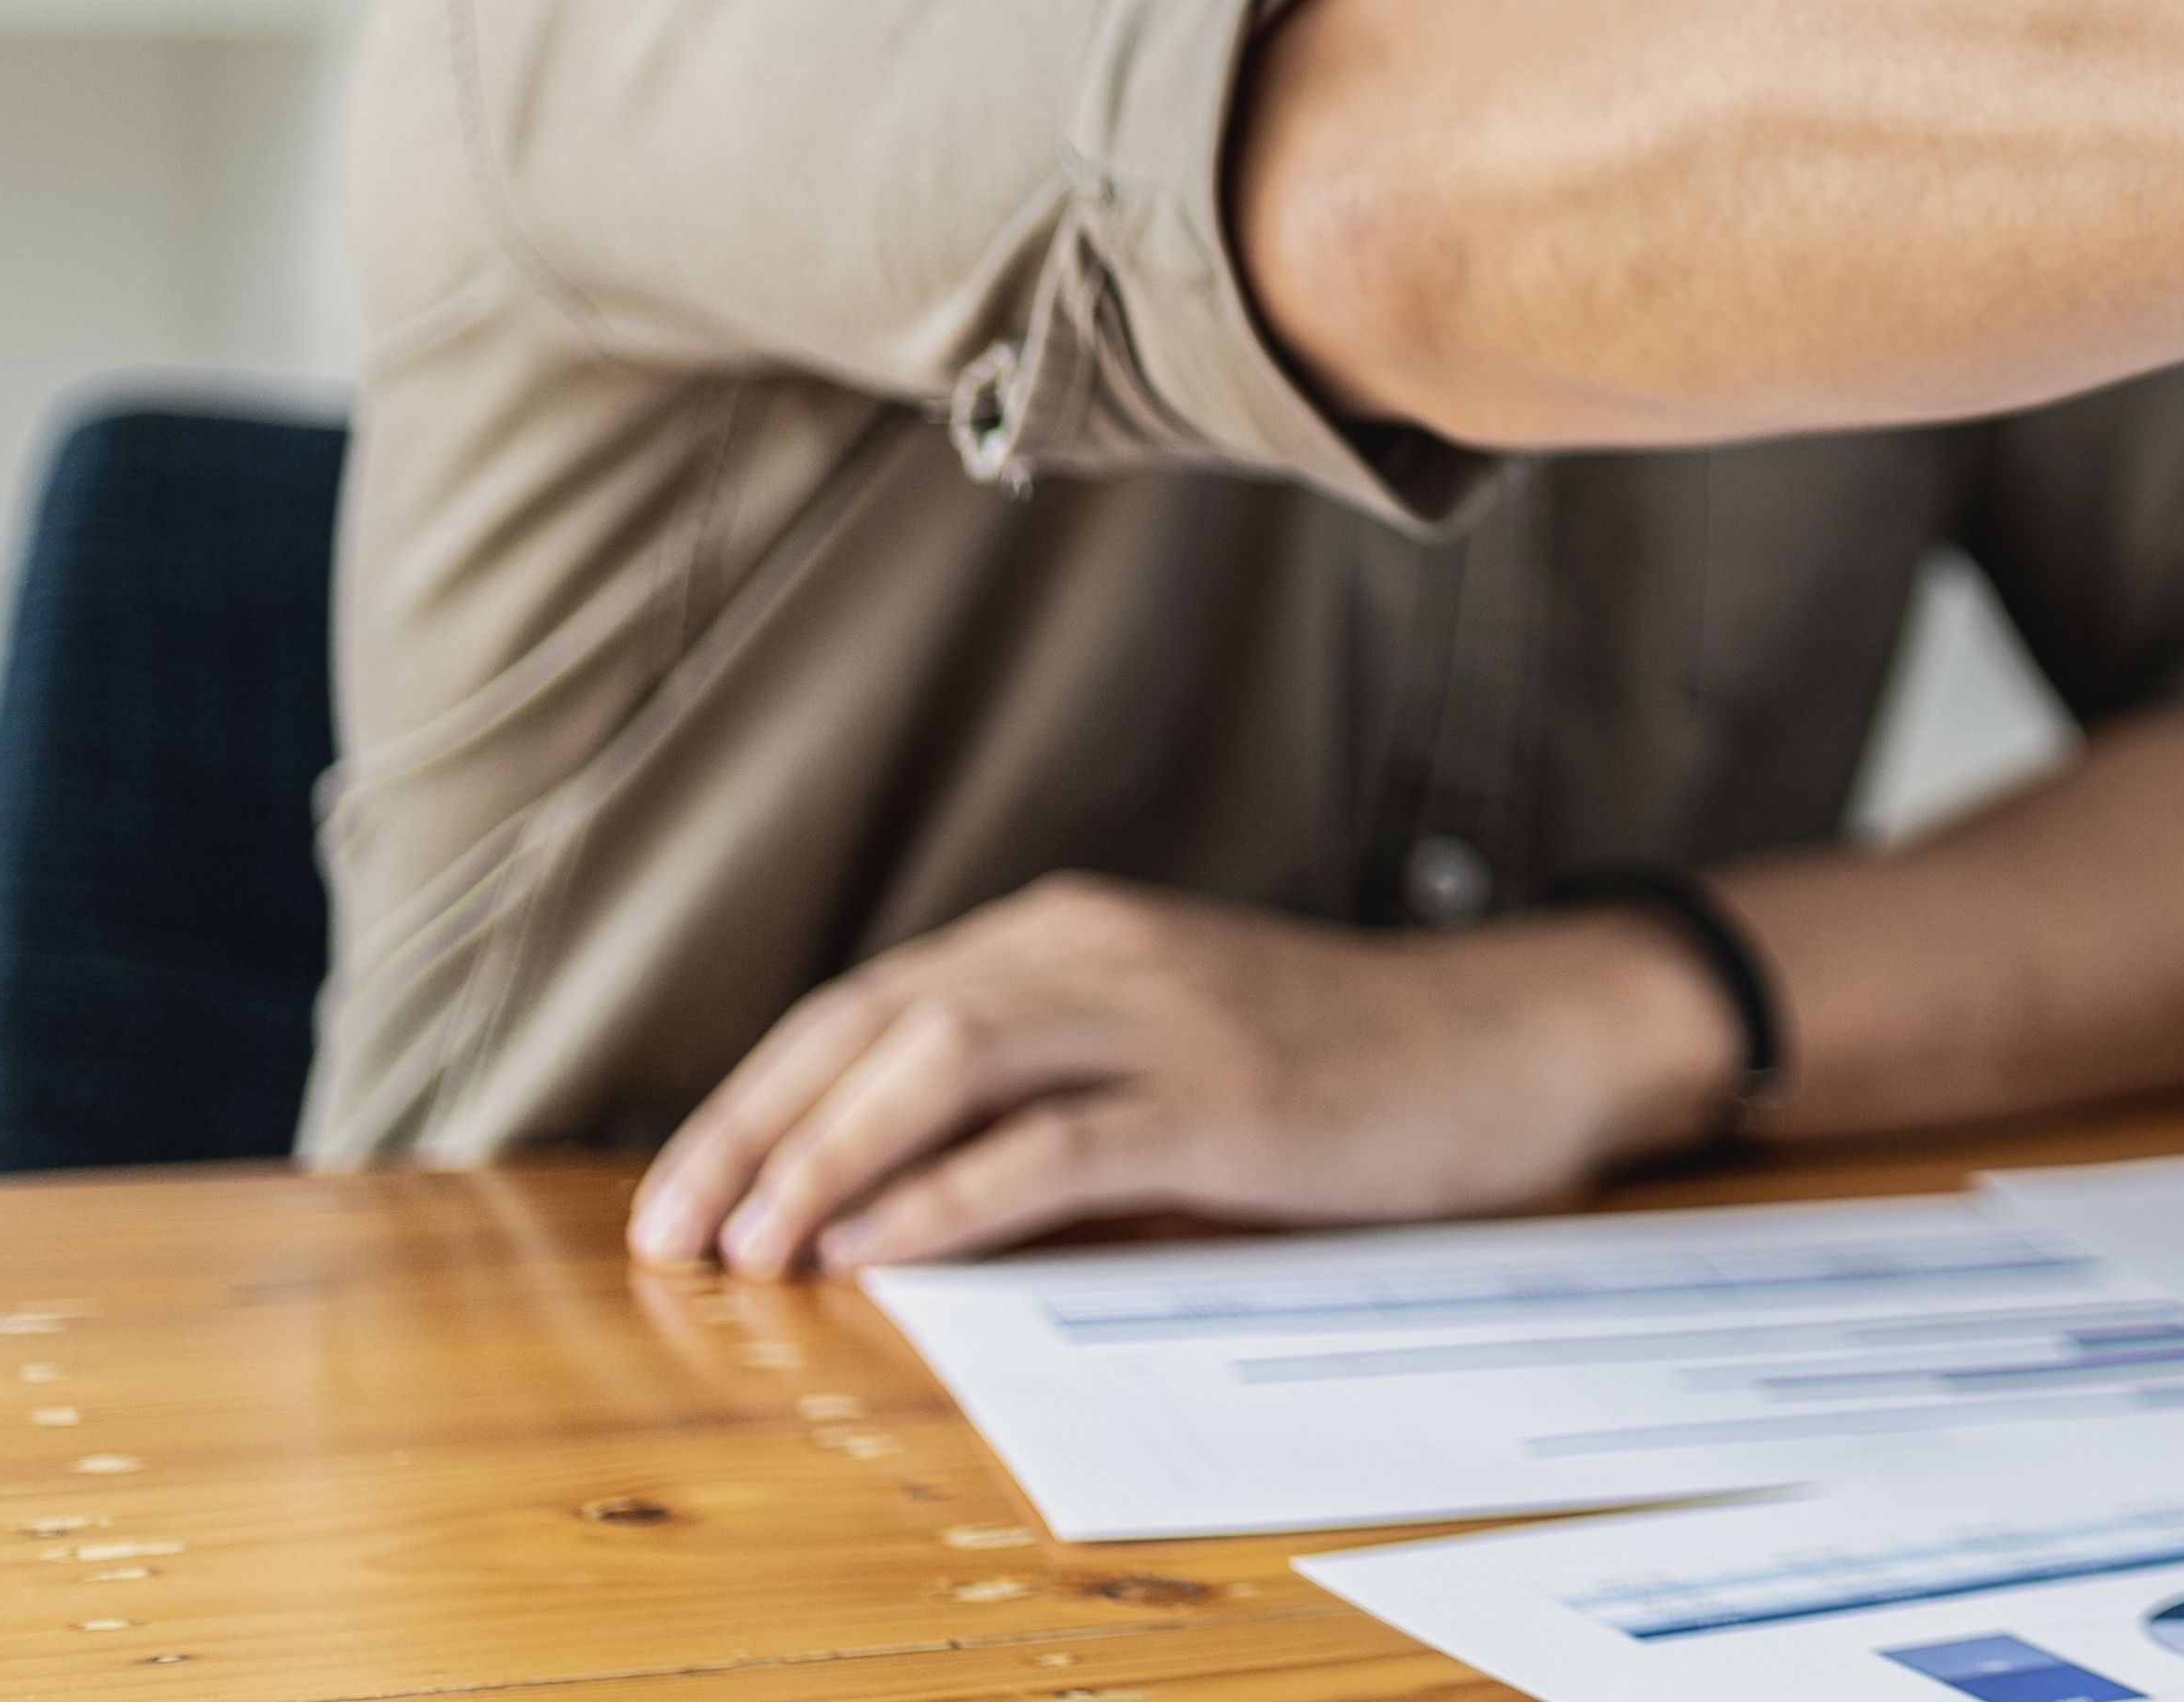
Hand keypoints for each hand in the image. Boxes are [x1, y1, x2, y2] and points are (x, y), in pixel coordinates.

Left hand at [623, 873, 1746, 1273]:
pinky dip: (946, 1198)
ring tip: (755, 1250)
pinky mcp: (1221, 1099)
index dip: (756, 1097)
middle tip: (675, 1235)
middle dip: (754, 1133)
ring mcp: (1164, 1017)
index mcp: (1073, 931)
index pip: (868, 1003)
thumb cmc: (1332, 1062)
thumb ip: (1038, 1083)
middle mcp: (1102, 951)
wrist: (1508, 1040)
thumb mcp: (1164, 1042)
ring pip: (944, 1066)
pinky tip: (878, 1252)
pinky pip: (1051, 1142)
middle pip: (878, 1025)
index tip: (675, 1190)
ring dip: (827, 1162)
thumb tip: (873, 1188)